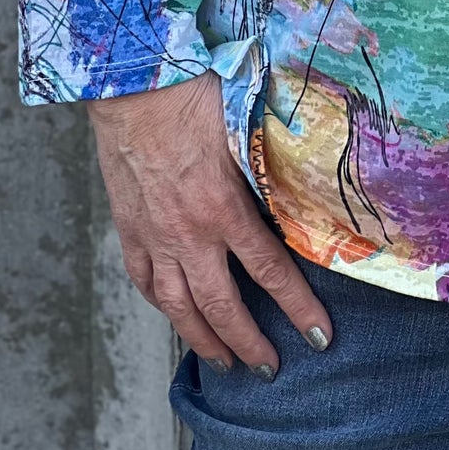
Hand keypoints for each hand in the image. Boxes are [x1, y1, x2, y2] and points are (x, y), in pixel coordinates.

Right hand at [89, 70, 331, 376]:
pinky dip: (162, 302)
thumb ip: (270, 162)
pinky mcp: (128, 227)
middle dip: (249, 342)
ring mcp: (153, 234)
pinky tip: (175, 312)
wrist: (132, 81)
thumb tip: (306, 175)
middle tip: (269, 369)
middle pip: (221, 304)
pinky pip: (145, 279)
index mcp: (223, 205)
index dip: (297, 307)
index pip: (269, 270)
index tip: (320, 333)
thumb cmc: (194, 91)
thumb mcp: (247, 126)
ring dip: (203, 338)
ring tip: (223, 361)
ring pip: (178, 305)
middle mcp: (187, 231)